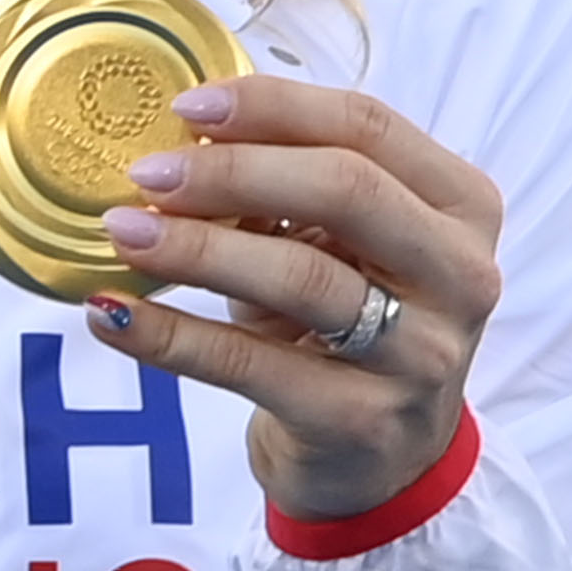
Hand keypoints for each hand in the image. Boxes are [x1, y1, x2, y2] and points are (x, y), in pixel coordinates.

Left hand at [87, 72, 502, 522]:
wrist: (379, 463)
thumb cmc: (350, 328)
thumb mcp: (336, 248)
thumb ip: (284, 190)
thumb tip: (181, 143)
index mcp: (461, 207)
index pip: (369, 127)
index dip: (274, 107)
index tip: (187, 109)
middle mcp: (460, 275)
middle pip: (347, 190)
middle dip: (233, 173)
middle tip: (147, 175)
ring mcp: (419, 354)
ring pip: (302, 276)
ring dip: (197, 248)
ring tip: (123, 232)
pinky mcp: (360, 421)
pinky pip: (248, 364)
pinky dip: (168, 334)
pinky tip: (110, 312)